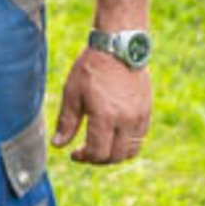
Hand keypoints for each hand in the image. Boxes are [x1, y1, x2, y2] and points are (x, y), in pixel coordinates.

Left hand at [51, 45, 150, 165]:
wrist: (118, 46)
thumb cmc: (91, 68)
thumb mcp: (72, 93)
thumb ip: (66, 122)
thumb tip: (58, 145)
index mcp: (104, 116)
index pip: (97, 153)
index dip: (84, 157)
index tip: (74, 153)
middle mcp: (125, 120)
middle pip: (114, 156)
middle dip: (98, 159)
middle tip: (86, 152)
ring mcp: (138, 116)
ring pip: (130, 151)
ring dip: (114, 154)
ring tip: (101, 146)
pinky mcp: (146, 111)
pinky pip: (140, 138)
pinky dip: (127, 143)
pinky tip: (114, 134)